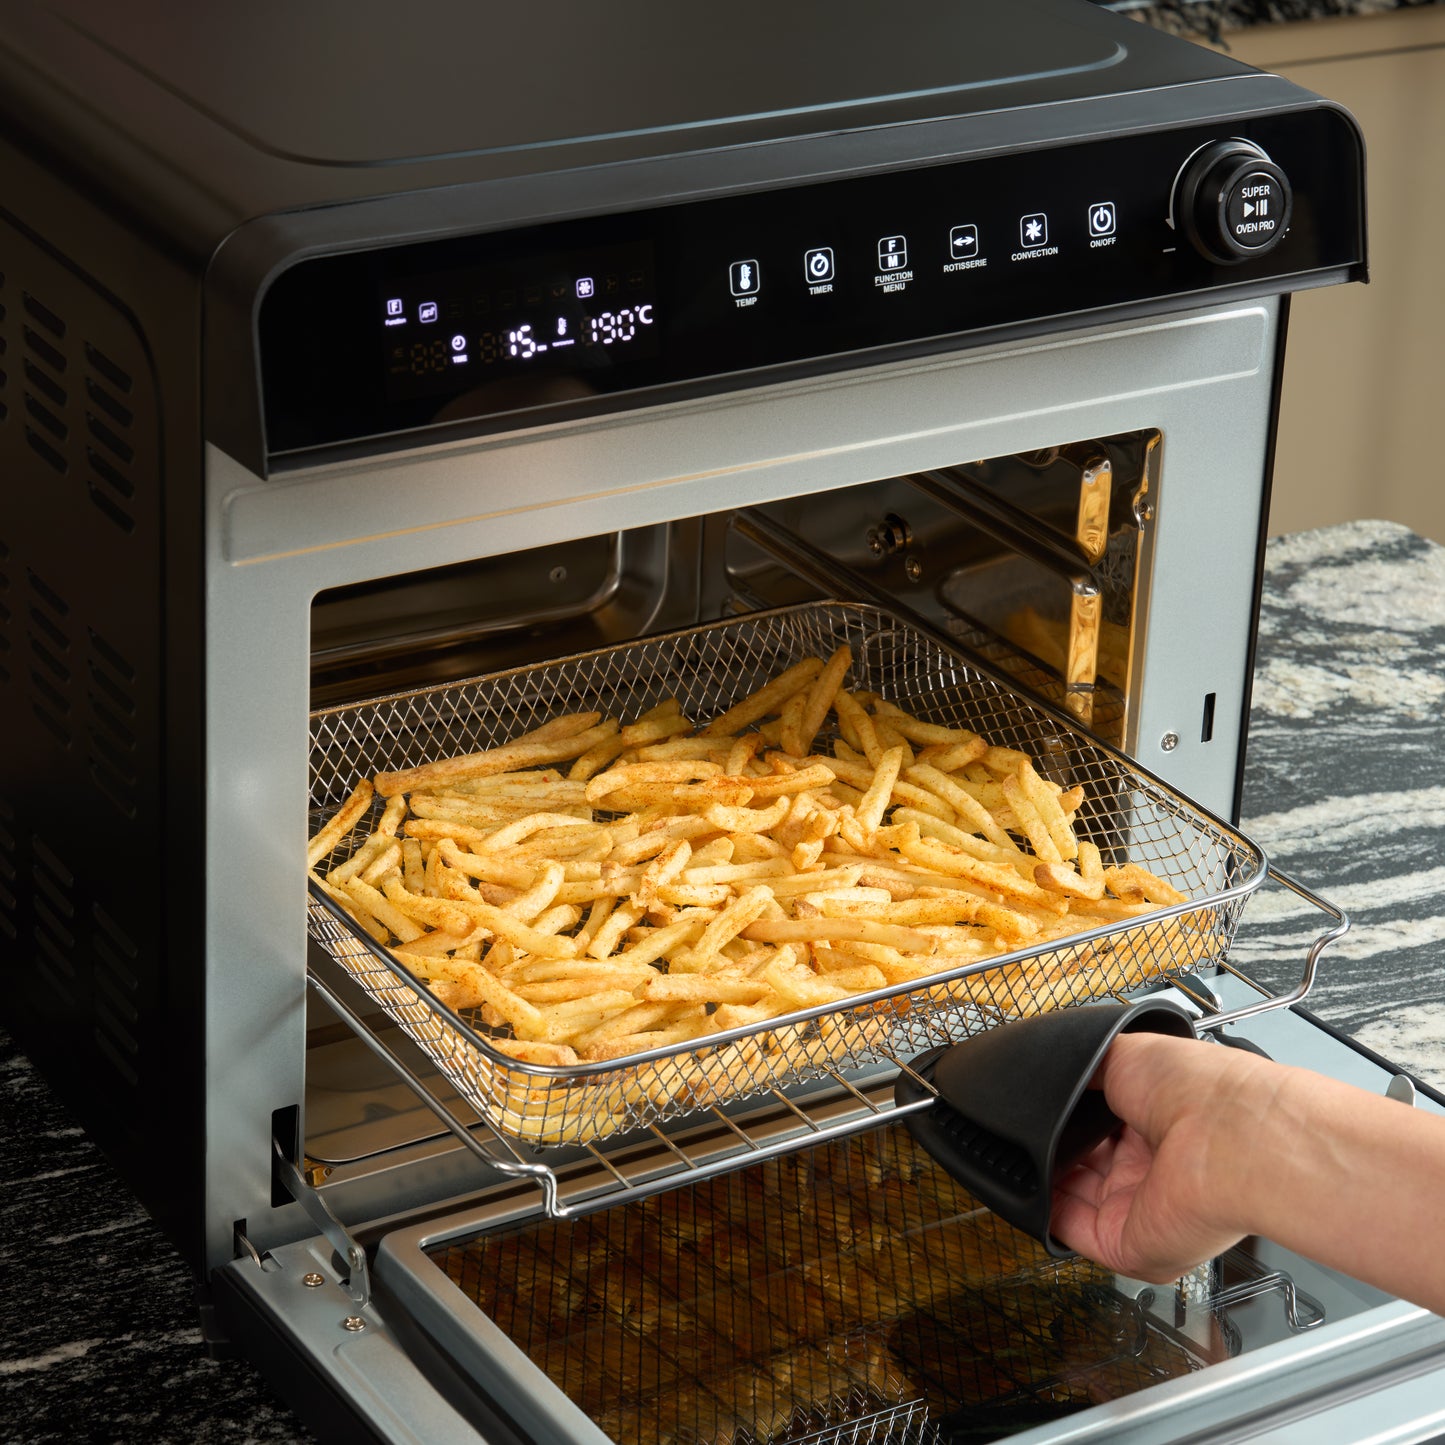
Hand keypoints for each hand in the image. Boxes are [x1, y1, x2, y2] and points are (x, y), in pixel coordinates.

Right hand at [1049, 1031, 1278, 1280]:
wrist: (1227, 1137)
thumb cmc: (1198, 1087)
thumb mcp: (1127, 1052)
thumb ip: (1084, 1064)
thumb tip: (1053, 1066)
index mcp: (1156, 1120)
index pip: (1098, 1124)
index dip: (1068, 1114)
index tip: (1039, 1104)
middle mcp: (1151, 1167)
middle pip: (1082, 1162)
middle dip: (1052, 1145)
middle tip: (1027, 1126)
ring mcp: (1139, 1208)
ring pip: (1071, 1198)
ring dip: (1043, 1176)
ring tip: (1019, 1148)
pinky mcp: (1127, 1244)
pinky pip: (1071, 1232)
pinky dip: (1043, 1211)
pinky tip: (1026, 1183)